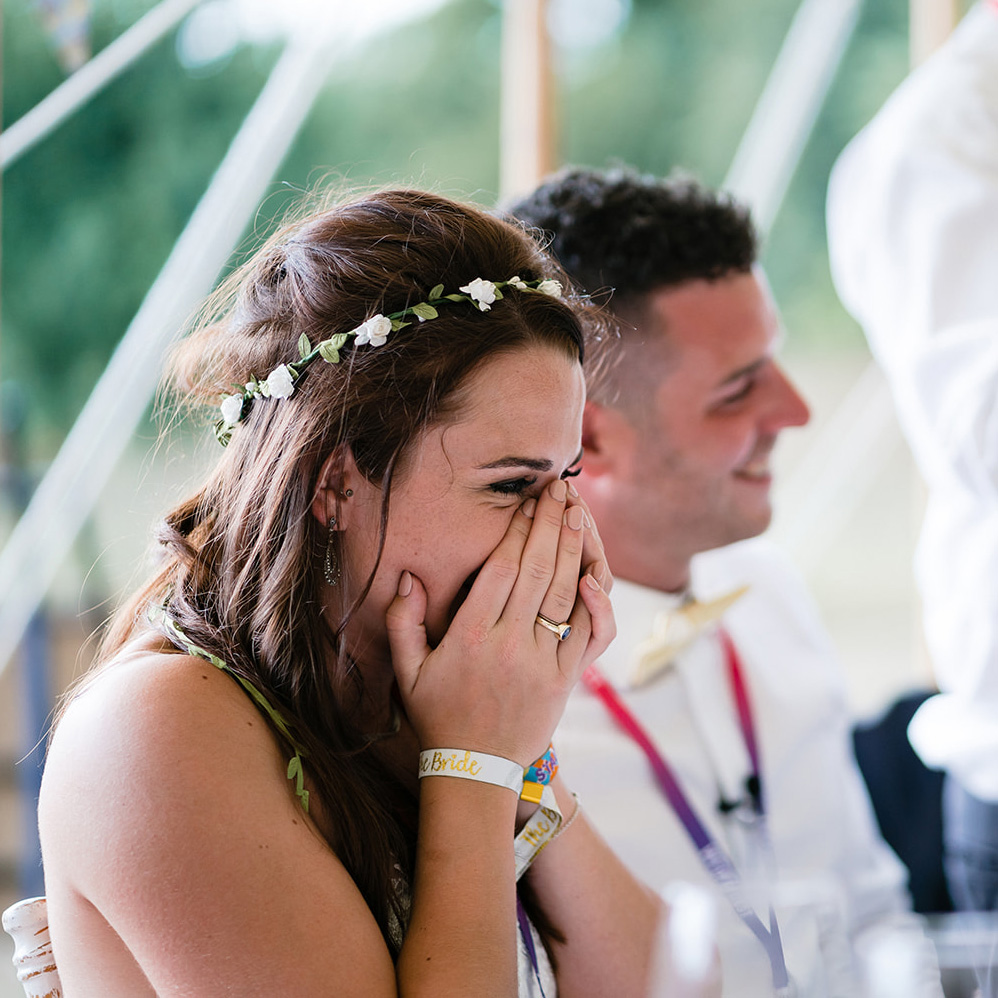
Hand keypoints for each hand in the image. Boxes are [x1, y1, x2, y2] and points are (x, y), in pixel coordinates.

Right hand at [385, 479, 614, 765]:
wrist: (476, 771)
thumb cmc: (438, 716)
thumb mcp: (408, 671)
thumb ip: (403, 621)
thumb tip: (407, 576)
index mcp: (471, 635)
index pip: (503, 568)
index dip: (519, 530)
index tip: (529, 500)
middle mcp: (510, 643)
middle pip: (538, 570)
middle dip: (550, 524)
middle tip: (560, 490)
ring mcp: (542, 661)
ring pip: (565, 594)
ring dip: (574, 549)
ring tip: (578, 513)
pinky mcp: (566, 680)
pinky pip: (589, 636)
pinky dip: (596, 605)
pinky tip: (595, 575)